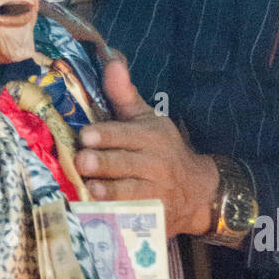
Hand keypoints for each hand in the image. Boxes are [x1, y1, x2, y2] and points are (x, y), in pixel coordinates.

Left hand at [74, 58, 218, 238]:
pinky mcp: (153, 220)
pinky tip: (98, 216)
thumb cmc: (162, 150)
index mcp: (152, 137)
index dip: (107, 136)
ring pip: (130, 194)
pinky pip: (133, 219)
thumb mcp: (147, 120)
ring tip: (89, 189)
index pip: (127, 135)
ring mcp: (155, 196)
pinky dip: (116, 218)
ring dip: (109, 192)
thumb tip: (111, 59)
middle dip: (104, 164)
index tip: (87, 136)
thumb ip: (123, 94)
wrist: (197, 192)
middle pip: (126, 165)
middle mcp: (155, 166)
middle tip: (82, 162)